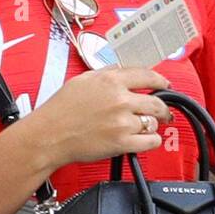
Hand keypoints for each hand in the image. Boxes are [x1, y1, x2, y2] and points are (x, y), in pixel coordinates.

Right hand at [31, 66, 173, 165]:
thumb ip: (107, 73)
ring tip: (143, 127)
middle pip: (157, 102)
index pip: (148, 76)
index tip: (165, 85)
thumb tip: (124, 71)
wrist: (49, 135)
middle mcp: (120, 99)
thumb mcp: (83, 80)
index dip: (161, 81)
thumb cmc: (60, 110)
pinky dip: (151, 141)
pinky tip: (145, 139)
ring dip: (151, 125)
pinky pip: (151, 142)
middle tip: (163, 112)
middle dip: (162, 108)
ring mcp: (122, 122)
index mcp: (111, 81)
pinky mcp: (122, 142)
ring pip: (154, 123)